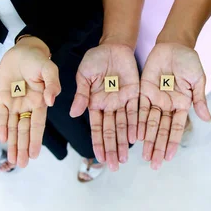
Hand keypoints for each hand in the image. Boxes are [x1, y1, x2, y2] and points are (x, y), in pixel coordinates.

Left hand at [0, 37, 60, 167]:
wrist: (22, 50)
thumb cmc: (38, 59)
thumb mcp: (48, 69)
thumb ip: (52, 84)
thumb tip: (51, 101)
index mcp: (39, 101)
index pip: (37, 125)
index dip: (35, 140)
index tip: (34, 155)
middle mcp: (26, 106)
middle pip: (23, 130)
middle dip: (22, 147)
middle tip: (21, 164)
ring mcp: (13, 103)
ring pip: (11, 127)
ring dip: (11, 143)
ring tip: (11, 160)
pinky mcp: (0, 98)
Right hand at [70, 43, 139, 170]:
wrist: (113, 45)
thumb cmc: (95, 59)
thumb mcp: (84, 75)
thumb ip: (81, 94)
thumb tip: (73, 113)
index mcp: (94, 103)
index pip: (96, 128)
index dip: (98, 142)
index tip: (98, 158)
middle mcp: (109, 106)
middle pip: (111, 131)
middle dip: (112, 148)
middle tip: (114, 166)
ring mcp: (122, 101)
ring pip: (123, 126)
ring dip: (124, 142)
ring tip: (125, 158)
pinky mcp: (135, 93)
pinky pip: (136, 112)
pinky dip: (136, 125)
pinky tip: (136, 138)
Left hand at [139, 43, 210, 169]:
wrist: (174, 44)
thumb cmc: (189, 60)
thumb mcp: (198, 79)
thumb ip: (199, 99)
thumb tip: (207, 119)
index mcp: (182, 104)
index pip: (176, 127)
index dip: (173, 142)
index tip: (169, 157)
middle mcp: (168, 105)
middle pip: (162, 130)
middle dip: (158, 147)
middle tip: (154, 164)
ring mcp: (156, 99)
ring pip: (150, 124)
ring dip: (148, 140)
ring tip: (145, 157)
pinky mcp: (144, 91)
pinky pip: (139, 109)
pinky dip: (137, 123)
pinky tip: (135, 137)